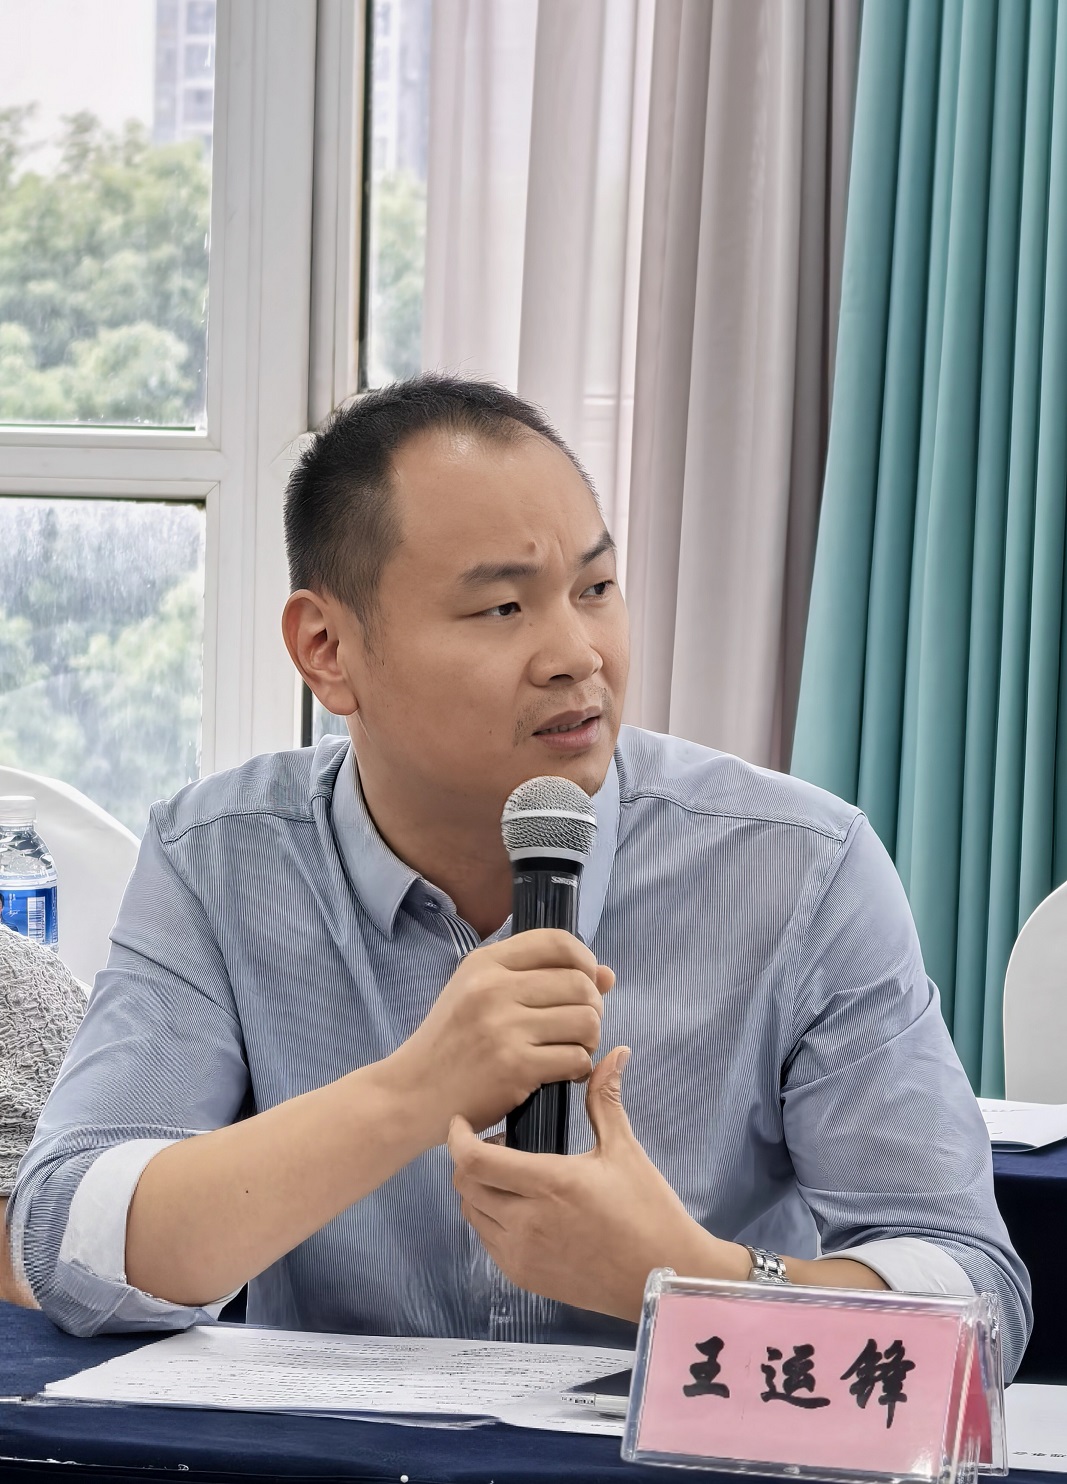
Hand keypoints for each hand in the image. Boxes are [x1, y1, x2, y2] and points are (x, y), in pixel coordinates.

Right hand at [387, 929, 613, 1145]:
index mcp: (484, 964)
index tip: (588, 981)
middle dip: (594, 1006)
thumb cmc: (451, 1043)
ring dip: (590, 1039)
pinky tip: (562, 1072)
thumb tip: (607, 974)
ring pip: (585, 1021)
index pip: (556, 942)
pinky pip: (576, 1059)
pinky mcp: (515, 1067)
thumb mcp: (480, 994)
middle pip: (580, 983)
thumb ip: (538, 978)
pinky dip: (578, 1068)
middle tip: (580, 1026)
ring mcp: (504, 1028)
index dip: (585, 960)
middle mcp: (493, 989)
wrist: (412, 1092)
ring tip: (573, 1048)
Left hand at [448, 1047, 742, 1320]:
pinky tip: (517, 1207)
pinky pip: (487, 1242)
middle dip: (468, 1160)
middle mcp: (528, 1221)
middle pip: (465, 1186)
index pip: (474, 1160)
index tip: (461, 1121)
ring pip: (471, 1214)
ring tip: (507, 1175)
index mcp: (550, 1183)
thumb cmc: (648, 1210)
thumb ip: (606, 1100)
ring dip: (478, 1190)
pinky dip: (490, 1220)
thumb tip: (615, 1053)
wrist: (665, 1275)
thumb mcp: (624, 1151)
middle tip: (493, 1145)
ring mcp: (523, 1254)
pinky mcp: (526, 1277)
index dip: (457, 1138)